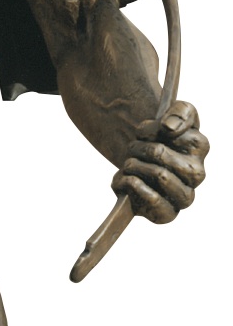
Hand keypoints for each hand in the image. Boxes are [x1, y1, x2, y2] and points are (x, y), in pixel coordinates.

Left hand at [112, 101, 207, 223]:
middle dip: (138, 148)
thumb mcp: (174, 112)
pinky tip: (126, 180)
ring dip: (132, 165)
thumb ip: (180, 111)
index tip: (143, 132)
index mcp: (200, 146)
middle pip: (159, 153)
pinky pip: (154, 204)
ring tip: (129, 164)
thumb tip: (169, 127)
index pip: (172, 132)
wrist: (139, 157)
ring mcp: (182, 196)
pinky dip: (131, 187)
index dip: (150, 129)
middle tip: (132, 149)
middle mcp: (196, 174)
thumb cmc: (157, 135)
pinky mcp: (166, 214)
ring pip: (159, 175)